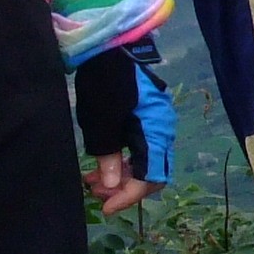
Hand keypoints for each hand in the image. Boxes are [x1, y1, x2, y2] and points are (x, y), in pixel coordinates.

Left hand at [73, 49, 150, 214]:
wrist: (112, 45)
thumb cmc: (105, 79)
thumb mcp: (100, 119)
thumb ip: (107, 154)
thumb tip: (111, 186)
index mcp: (155, 131)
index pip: (149, 177)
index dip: (128, 197)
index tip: (105, 208)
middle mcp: (162, 131)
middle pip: (151, 174)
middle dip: (124, 189)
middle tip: (94, 194)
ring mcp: (156, 124)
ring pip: (144, 163)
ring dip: (120, 177)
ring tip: (91, 181)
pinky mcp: (146, 118)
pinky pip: (139, 149)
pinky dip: (121, 162)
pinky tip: (100, 164)